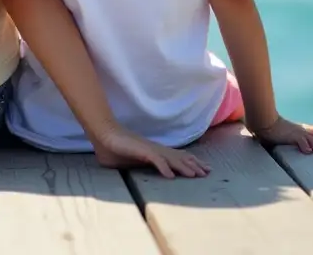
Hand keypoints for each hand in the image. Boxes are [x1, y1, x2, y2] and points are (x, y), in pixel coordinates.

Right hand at [92, 125, 208, 177]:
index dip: (190, 162)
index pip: (176, 156)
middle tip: (208, 172)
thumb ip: (143, 164)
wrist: (104, 135)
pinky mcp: (141, 150)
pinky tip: (170, 176)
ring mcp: (149, 149)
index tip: (201, 170)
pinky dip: (164, 167)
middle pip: (179, 157)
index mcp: (155, 151)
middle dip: (194, 165)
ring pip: (171, 158)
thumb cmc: (116, 148)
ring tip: (195, 175)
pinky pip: (155, 159)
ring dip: (184, 167)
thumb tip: (150, 171)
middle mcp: (156, 148)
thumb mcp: (133, 159)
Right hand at [249, 116, 312, 153]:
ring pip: (311, 137)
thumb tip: (299, 143)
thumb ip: (293, 136)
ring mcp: (297, 131)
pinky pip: (301, 141)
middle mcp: (300, 129)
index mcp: (300, 127)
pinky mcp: (292, 135)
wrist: (266, 122)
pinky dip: (305, 146)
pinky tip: (308, 151)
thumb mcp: (287, 131)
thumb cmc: (274, 128)